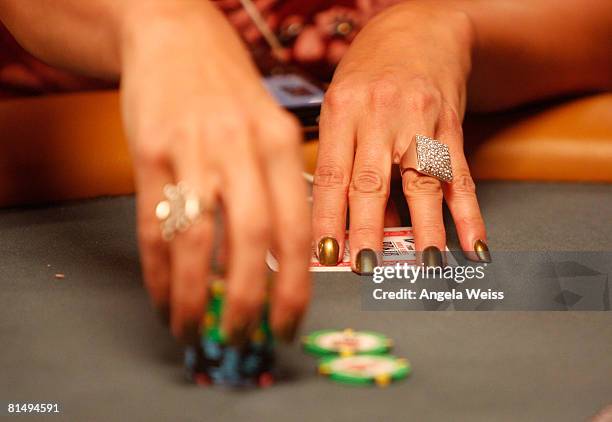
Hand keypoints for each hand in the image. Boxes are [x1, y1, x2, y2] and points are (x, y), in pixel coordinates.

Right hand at [120, 2, 309, 343]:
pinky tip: (162, 297)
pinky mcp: (148, 153)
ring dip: (194, 297)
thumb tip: (277, 264)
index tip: (286, 324)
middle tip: (240, 337)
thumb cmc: (228, 93)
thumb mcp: (269, 127)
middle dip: (248, 301)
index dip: (295, 287)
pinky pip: (153, 227)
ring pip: (197, 242)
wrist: (174, 36)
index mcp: (280, 144)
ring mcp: (192, 150)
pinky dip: (157, 272)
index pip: (296, 230)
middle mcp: (241, 148)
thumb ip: (277, 187)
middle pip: (253, 241)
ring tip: (193, 329)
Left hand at [312, 2, 489, 271]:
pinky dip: (469, 213)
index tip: (323, 253)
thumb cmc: (370, 72)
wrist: (419, 29)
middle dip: (366, 229)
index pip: (330, 174)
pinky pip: (460, 174)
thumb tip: (352, 224)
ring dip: (424, 228)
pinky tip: (473, 242)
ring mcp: (419, 120)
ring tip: (424, 263)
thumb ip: (345, 160)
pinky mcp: (451, 126)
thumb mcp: (342, 105)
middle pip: (371, 180)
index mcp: (342, 109)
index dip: (326, 217)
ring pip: (420, 181)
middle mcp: (379, 114)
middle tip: (363, 265)